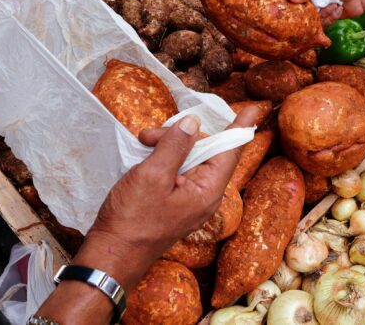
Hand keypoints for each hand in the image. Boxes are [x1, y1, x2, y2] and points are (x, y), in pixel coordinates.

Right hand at [74, 106, 258, 287]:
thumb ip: (175, 146)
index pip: (229, 153)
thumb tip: (193, 123)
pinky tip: (144, 154)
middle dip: (180, 136)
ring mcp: (189, 199)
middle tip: (150, 134)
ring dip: (167, 145)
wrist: (113, 253)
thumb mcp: (153, 176)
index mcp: (207, 191)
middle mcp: (204, 195)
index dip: (239, 129)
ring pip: (188, 159)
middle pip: (205, 151)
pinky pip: (177, 171)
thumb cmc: (133, 219)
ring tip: (143, 142)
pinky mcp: (175, 201)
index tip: (252, 110)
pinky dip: (163, 158)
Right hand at [276, 0, 364, 24]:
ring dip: (320, 16)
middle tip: (305, 14)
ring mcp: (310, 10)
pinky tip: (337, 8)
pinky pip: (317, 27)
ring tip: (332, 3)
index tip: (268, 10)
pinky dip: (328, 19)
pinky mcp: (320, 20)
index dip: (269, 1)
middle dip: (296, 16)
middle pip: (288, 12)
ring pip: (303, 22)